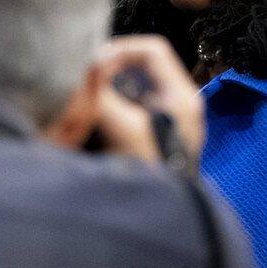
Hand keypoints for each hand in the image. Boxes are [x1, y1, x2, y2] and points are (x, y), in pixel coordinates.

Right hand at [88, 35, 203, 168]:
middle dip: (111, 69)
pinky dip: (112, 109)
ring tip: (86, 97)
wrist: (160, 219)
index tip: (94, 59)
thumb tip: (84, 69)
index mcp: (182, 98)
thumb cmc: (152, 178)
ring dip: (109, 90)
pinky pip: (132, 110)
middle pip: (143, 69)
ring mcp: (171, 122)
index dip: (121, 48)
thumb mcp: (122, 131)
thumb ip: (101, 96)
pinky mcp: (157, 137)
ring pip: (135, 89)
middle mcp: (182, 105)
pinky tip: (93, 119)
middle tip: (85, 77)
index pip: (153, 50)